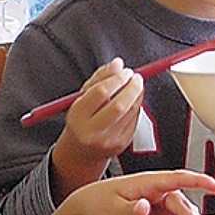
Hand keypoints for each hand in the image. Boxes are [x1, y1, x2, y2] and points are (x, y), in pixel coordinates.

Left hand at [33, 169, 214, 214]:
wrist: (89, 205)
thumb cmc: (99, 203)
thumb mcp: (111, 208)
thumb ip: (129, 208)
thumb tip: (146, 206)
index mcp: (148, 182)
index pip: (178, 178)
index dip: (199, 181)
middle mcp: (157, 188)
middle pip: (184, 204)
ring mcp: (159, 198)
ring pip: (185, 212)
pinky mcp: (158, 209)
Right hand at [49, 58, 144, 198]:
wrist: (81, 151)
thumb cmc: (82, 117)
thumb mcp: (82, 96)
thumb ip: (100, 77)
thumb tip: (118, 63)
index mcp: (77, 116)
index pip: (100, 93)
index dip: (116, 79)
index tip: (125, 70)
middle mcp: (91, 132)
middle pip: (119, 106)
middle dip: (132, 88)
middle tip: (137, 77)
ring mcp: (108, 141)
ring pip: (130, 113)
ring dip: (137, 96)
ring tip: (135, 86)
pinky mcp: (121, 145)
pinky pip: (134, 121)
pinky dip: (136, 108)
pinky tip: (131, 102)